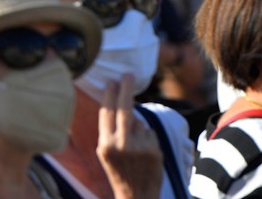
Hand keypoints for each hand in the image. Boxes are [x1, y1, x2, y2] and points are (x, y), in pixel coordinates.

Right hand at [96, 73, 162, 198]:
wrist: (137, 196)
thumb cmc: (119, 172)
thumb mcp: (106, 153)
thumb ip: (111, 131)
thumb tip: (122, 104)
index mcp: (106, 144)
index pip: (107, 113)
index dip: (109, 95)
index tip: (111, 81)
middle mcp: (122, 144)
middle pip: (125, 108)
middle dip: (126, 88)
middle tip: (128, 74)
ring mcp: (140, 146)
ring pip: (139, 121)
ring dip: (136, 126)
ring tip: (134, 146)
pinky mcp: (155, 149)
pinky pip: (149, 132)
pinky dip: (146, 136)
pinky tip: (144, 152)